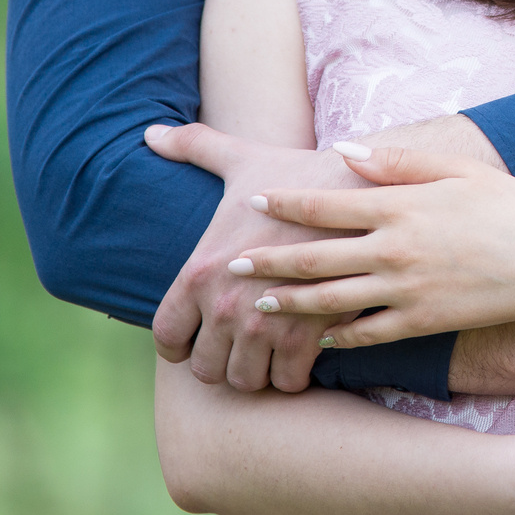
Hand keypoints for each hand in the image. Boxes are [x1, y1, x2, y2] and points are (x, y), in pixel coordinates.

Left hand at [145, 122, 372, 392]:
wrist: (363, 188)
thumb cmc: (299, 172)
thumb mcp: (241, 158)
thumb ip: (193, 147)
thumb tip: (151, 133)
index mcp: (201, 271)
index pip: (168, 336)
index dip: (180, 344)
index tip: (198, 337)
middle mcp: (226, 306)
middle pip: (206, 369)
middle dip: (221, 361)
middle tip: (240, 346)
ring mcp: (268, 326)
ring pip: (246, 381)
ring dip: (256, 372)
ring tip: (269, 354)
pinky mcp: (310, 337)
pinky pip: (289, 381)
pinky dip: (294, 374)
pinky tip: (302, 352)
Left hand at [233, 147, 514, 340]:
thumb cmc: (507, 209)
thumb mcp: (457, 171)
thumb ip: (399, 161)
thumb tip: (345, 150)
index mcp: (400, 206)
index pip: (327, 203)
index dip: (285, 202)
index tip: (253, 199)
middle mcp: (394, 249)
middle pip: (316, 255)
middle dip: (271, 258)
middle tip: (234, 261)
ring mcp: (405, 290)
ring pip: (332, 299)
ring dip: (291, 300)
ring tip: (261, 301)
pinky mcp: (421, 322)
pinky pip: (368, 332)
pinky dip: (339, 335)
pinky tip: (319, 337)